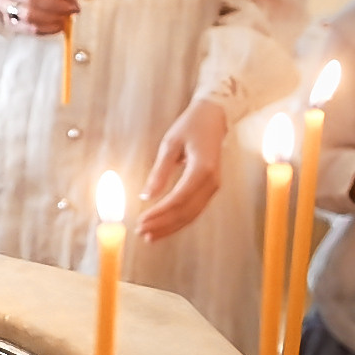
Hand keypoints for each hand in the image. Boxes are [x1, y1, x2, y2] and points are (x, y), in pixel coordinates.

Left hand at [137, 99, 228, 239]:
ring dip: (170, 227)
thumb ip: (159, 171)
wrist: (214, 118)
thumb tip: (146, 197)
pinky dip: (178, 220)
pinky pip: (194, 209)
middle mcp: (212, 181)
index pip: (179, 199)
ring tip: (149, 236)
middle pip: (186, 212)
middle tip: (141, 233)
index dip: (159, 213)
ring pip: (191, 215)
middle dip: (163, 225)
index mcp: (202, 169)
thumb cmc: (190, 127)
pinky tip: (163, 227)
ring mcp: (213, 186)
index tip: (141, 221)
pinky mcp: (210, 188)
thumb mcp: (170, 144)